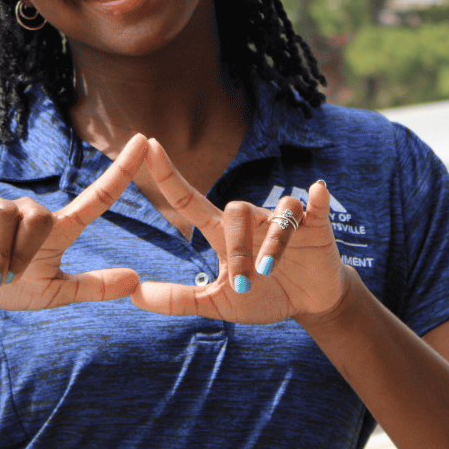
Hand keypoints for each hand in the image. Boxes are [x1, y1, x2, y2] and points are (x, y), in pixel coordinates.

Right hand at [0, 133, 148, 309]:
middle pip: (41, 221)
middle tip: (8, 278)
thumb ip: (92, 288)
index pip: (97, 197)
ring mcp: (2, 207)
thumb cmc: (10, 282)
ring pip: (8, 222)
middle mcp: (34, 211)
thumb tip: (135, 281)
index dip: (121, 171)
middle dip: (23, 254)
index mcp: (59, 229)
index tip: (143, 141)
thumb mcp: (54, 292)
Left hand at [130, 138, 351, 322]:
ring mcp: (283, 220)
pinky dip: (314, 199)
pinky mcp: (315, 226)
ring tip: (269, 271)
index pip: (189, 200)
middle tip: (243, 284)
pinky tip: (315, 192)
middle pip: (235, 212)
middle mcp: (251, 220)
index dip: (168, 175)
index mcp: (224, 234)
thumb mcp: (216, 303)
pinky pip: (312, 206)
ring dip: (271, 243)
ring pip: (274, 214)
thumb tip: (133, 296)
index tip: (148, 145)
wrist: (308, 303)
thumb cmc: (261, 296)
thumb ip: (177, 300)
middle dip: (237, 250)